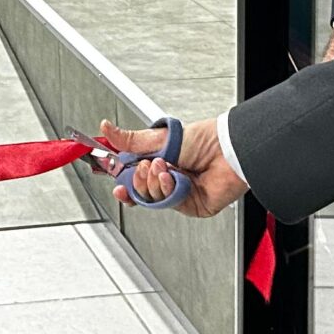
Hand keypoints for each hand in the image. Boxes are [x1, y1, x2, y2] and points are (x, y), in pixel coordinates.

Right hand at [98, 117, 246, 218]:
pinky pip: (168, 203)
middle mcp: (169, 178)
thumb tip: (106, 128)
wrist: (227, 152)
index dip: (122, 180)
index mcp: (161, 162)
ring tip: (164, 167)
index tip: (113, 178)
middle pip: (140, 191)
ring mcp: (179, 193)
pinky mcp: (189, 205)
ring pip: (152, 198)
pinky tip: (173, 178)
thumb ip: (131, 140)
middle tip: (144, 167)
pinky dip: (167, 189)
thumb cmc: (203, 140)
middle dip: (138, 180)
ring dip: (154, 183)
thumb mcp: (159, 138)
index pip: (134, 176)